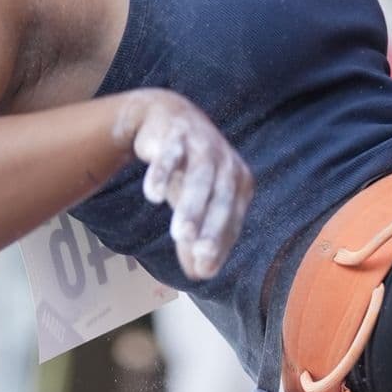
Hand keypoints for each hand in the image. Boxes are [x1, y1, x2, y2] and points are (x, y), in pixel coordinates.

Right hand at [116, 90, 254, 280]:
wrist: (166, 115)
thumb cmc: (187, 168)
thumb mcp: (193, 203)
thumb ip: (196, 238)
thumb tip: (200, 276)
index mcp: (238, 182)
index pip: (232, 217)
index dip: (220, 243)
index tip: (205, 268)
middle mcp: (225, 162)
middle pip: (220, 198)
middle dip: (210, 228)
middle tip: (199, 255)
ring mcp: (202, 145)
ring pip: (199, 178)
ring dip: (190, 207)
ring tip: (179, 235)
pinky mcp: (177, 133)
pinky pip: (170, 155)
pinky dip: (162, 174)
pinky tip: (153, 195)